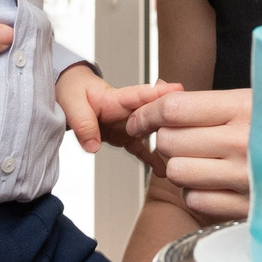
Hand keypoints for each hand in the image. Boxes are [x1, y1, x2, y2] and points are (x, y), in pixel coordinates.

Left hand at [57, 69, 179, 158]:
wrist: (71, 95)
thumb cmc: (74, 91)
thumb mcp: (71, 104)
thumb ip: (83, 124)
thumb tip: (94, 146)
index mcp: (117, 97)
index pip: (140, 94)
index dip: (159, 92)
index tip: (177, 91)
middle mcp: (130, 111)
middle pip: (155, 114)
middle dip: (172, 119)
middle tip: (189, 125)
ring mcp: (131, 124)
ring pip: (154, 131)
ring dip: (168, 139)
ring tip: (185, 152)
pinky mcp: (126, 137)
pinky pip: (142, 149)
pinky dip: (152, 160)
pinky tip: (164, 171)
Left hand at [124, 87, 252, 221]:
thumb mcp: (254, 100)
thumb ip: (209, 100)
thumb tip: (160, 88)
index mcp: (244, 108)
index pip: (174, 108)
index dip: (148, 113)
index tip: (140, 119)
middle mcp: (243, 142)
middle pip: (169, 141)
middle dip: (165, 139)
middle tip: (180, 139)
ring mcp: (245, 178)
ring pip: (175, 172)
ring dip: (178, 166)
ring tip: (198, 160)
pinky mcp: (245, 207)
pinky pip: (194, 199)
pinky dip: (195, 192)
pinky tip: (212, 181)